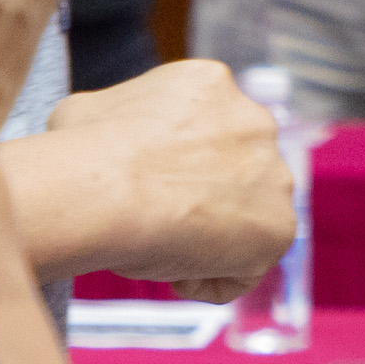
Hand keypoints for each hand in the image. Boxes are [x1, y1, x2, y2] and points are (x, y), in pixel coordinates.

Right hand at [34, 61, 296, 292]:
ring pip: (245, 219)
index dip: (174, 166)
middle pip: (236, 171)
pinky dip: (209, 279)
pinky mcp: (280, 227)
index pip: (206, 129)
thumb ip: (117, 118)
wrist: (107, 191)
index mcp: (212, 84)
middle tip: (157, 222)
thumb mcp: (86, 110)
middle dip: (202, 199)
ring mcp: (275, 176)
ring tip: (161, 248)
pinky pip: (246, 267)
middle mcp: (256, 122)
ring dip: (207, 240)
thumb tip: (104, 131)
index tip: (147, 187)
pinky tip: (172, 274)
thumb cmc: (84, 150)